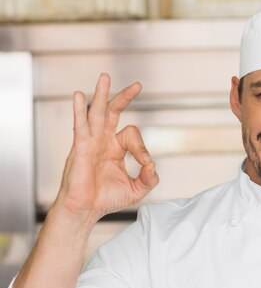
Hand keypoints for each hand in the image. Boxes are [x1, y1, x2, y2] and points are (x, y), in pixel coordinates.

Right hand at [54, 73, 158, 221]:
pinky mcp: (80, 147)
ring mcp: (91, 142)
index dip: (142, 148)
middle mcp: (103, 141)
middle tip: (137, 85)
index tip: (146, 165)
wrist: (86, 210)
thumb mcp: (137, 190)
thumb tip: (153, 166)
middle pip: (113, 112)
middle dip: (125, 97)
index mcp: (116, 148)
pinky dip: (79, 110)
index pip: (133, 135)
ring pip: (97, 113)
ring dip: (101, 94)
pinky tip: (79, 96)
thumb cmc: (106, 199)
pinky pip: (80, 125)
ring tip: (105, 77)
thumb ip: (149, 179)